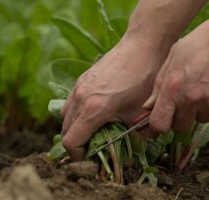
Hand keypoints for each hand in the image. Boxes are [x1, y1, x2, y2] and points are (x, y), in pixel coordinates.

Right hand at [61, 36, 167, 160]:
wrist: (142, 47)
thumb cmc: (144, 81)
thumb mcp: (140, 114)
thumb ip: (133, 137)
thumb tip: (133, 151)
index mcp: (92, 111)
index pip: (70, 142)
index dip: (78, 155)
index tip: (90, 157)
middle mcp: (80, 98)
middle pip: (64, 131)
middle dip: (76, 143)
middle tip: (94, 146)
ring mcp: (78, 86)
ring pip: (65, 116)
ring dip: (74, 128)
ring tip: (93, 130)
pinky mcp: (82, 78)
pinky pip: (71, 101)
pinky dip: (76, 113)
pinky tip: (94, 111)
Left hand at [144, 11, 208, 132]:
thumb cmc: (203, 40)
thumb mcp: (174, 56)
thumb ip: (159, 84)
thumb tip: (148, 106)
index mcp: (172, 88)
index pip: (159, 124)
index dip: (159, 126)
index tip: (164, 121)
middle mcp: (191, 99)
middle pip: (181, 126)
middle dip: (182, 116)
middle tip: (188, 99)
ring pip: (202, 121)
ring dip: (202, 110)